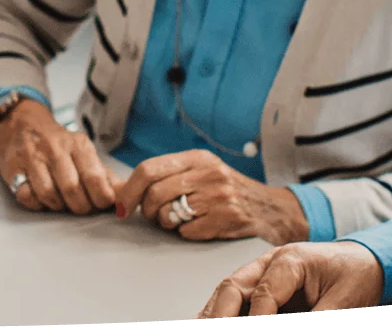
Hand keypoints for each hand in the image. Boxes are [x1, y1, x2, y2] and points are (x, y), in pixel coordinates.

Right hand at [0, 99, 123, 214]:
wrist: (21, 124)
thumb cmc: (58, 145)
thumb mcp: (82, 151)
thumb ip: (103, 173)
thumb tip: (124, 193)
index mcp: (79, 144)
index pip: (95, 176)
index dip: (101, 197)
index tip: (104, 204)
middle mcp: (56, 149)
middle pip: (72, 188)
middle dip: (81, 206)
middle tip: (83, 208)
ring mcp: (33, 158)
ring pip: (49, 194)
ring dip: (58, 206)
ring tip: (62, 203)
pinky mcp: (13, 168)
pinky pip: (26, 196)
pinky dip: (36, 204)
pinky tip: (42, 199)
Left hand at [114, 149, 309, 245]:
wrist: (270, 209)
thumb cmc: (226, 191)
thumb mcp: (203, 171)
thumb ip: (169, 175)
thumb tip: (121, 191)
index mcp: (198, 157)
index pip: (149, 169)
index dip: (128, 190)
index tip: (121, 206)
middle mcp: (208, 173)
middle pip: (154, 193)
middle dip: (145, 211)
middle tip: (151, 217)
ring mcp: (217, 196)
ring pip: (167, 215)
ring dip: (166, 223)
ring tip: (179, 220)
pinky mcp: (224, 219)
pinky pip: (186, 232)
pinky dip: (186, 234)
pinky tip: (200, 227)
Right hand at [198, 241, 384, 316]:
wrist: (365, 262)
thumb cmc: (356, 274)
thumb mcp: (346, 301)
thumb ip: (320, 317)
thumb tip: (292, 323)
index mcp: (293, 259)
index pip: (265, 293)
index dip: (260, 319)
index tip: (259, 328)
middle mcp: (272, 262)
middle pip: (233, 286)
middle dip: (220, 315)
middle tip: (212, 326)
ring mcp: (264, 272)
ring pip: (228, 292)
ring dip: (215, 314)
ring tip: (205, 324)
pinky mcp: (263, 285)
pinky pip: (237, 299)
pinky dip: (223, 313)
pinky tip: (213, 320)